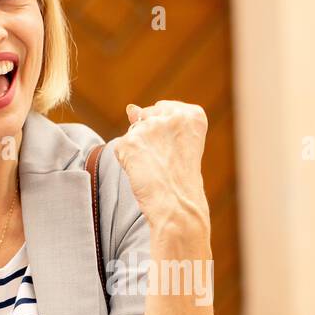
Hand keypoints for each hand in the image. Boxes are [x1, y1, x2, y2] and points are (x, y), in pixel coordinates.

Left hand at [115, 100, 210, 227]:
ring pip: (133, 132)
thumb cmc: (181, 181)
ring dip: (139, 149)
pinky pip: (121, 147)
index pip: (164, 108)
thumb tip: (130, 108)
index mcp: (193, 114)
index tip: (174, 150)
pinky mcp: (130, 141)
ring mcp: (149, 127)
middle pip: (147, 116)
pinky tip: (142, 172)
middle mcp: (172, 115)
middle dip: (150, 136)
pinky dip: (127, 161)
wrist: (177, 206)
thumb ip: (157, 120)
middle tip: (164, 161)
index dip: (164, 131)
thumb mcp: (179, 144)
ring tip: (154, 168)